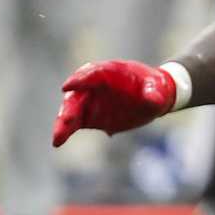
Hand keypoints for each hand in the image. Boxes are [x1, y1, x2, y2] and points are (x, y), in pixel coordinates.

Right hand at [52, 60, 178, 147]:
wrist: (152, 99)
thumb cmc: (154, 89)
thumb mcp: (158, 90)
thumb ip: (153, 93)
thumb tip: (152, 99)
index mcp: (110, 72)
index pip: (92, 74)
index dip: (79, 80)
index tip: (66, 87)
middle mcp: (95, 85)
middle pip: (77, 95)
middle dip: (68, 109)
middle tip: (64, 122)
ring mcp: (90, 101)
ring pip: (71, 111)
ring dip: (63, 123)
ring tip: (57, 139)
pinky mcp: (88, 116)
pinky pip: (73, 124)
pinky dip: (65, 132)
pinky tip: (57, 142)